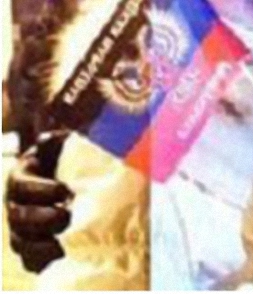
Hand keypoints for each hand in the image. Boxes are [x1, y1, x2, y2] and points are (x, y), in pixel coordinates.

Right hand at [6, 130, 71, 272]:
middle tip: (67, 216)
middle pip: (19, 217)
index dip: (41, 190)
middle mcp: (17, 203)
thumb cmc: (76, 160)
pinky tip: (59, 256)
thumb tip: (47, 139)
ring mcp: (22, 227)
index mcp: (23, 177)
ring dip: (41, 244)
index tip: (65, 191)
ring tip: (63, 243)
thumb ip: (58, 141)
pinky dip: (42, 260)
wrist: (87, 181)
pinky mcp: (34, 246)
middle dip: (43, 218)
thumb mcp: (68, 146)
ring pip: (20, 241)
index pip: (22, 185)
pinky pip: (29, 259)